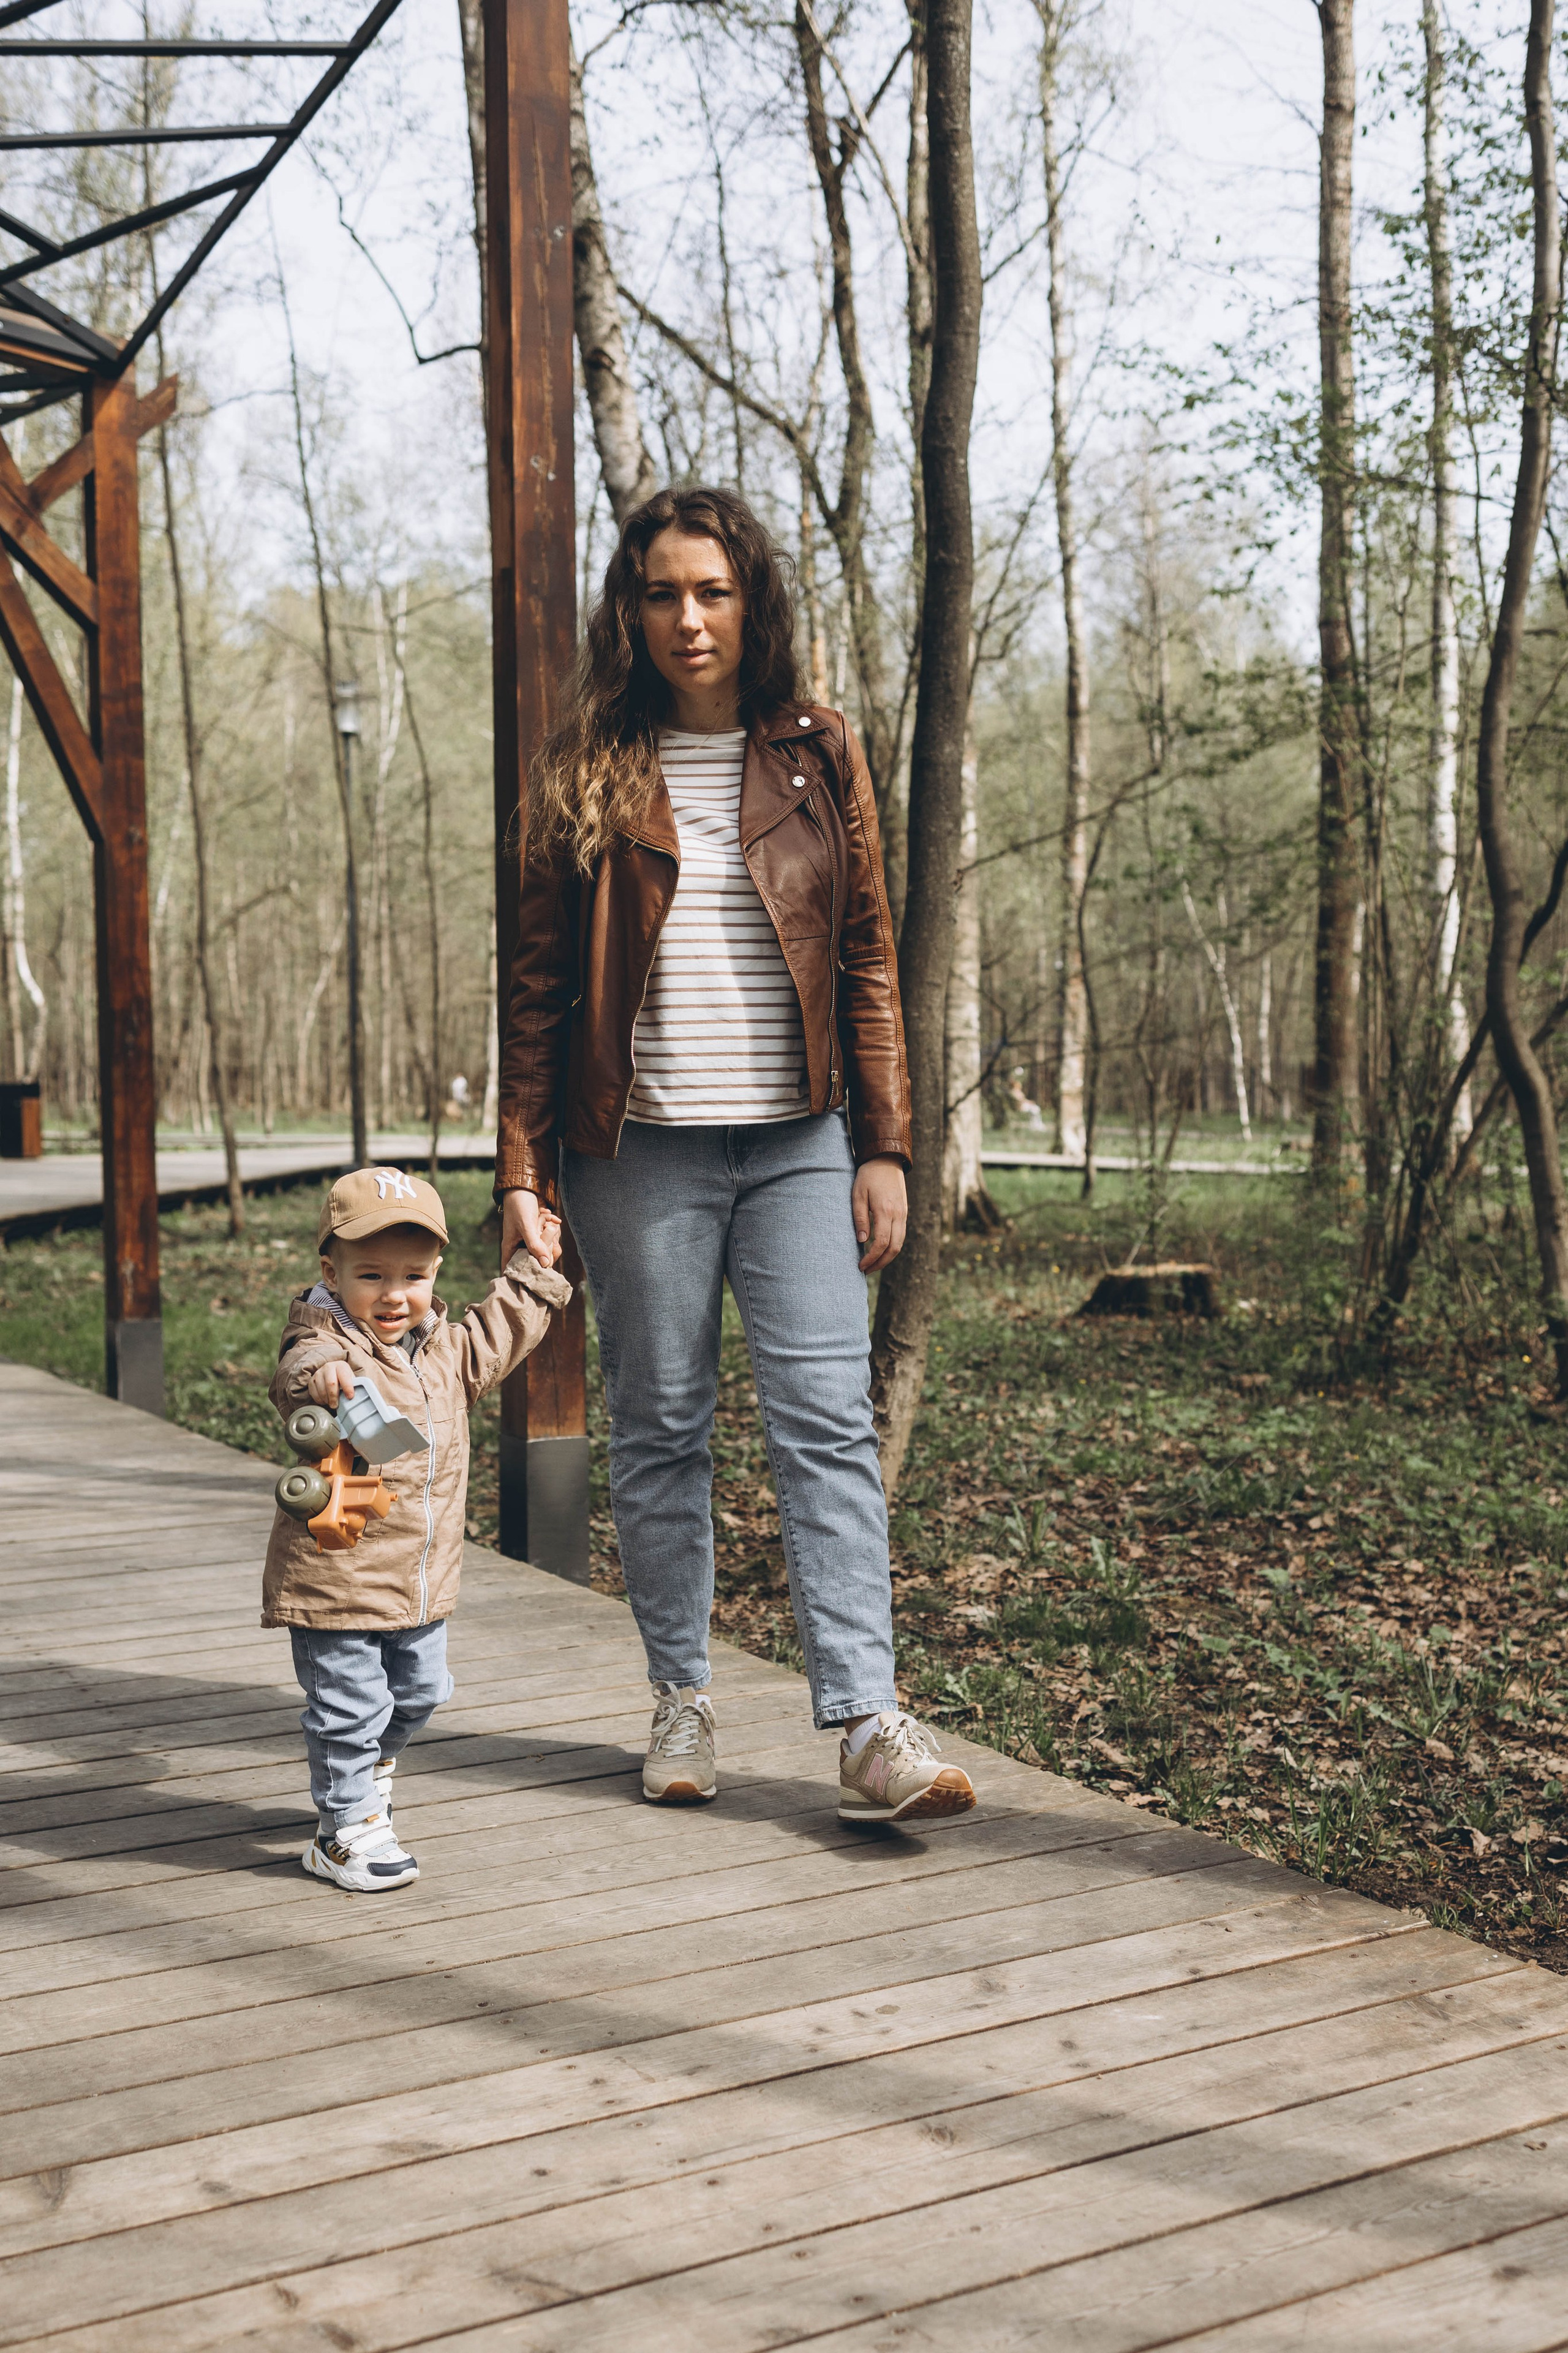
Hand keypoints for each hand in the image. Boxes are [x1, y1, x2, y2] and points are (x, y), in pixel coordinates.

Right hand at [307, 1361, 355, 1408]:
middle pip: (330, 1384)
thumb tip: (355, 1398)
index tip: (350, 1397)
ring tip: (332, 1403)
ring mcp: (318, 1373)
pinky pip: (314, 1394)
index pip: (344, 1376)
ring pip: (322, 1390)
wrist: (333, 1376)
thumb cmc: (344, 1380)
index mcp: (341, 1366)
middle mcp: (328, 1367)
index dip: (347, 1388)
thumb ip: (354, 1386)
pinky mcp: (311, 1381)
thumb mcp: (351, 1380)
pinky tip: (326, 1400)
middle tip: (336, 1405)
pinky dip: (320, 1400)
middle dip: (334, 1397)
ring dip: (327, 1400)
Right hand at [501, 1187, 562, 1269]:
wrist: (525, 1186)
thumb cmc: (519, 1205)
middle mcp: (519, 1245)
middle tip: (546, 1234)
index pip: (513, 1270)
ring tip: (545, 1220)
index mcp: (510, 1248)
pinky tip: (551, 1215)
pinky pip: (550, 1236)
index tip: (538, 1272)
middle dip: (545, 1248)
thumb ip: (535, 1245)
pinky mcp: (539, 1232)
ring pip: (545, 1248)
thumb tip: (545, 1265)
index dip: (524, 1274)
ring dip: (550, 1234)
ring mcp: (530, 1239)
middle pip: (535, 1261)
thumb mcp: (527, 1225)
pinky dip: (552, 1225)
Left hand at [852, 1156, 906, 1271]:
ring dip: (887, 1257)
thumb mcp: (858, 1195)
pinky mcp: (904, 1212)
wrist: (886, 1160)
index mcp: (885, 1210)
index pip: (882, 1243)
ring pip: (900, 1243)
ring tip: (873, 1264)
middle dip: (880, 1263)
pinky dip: (892, 1247)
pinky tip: (881, 1250)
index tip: (861, 1265)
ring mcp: (904, 1214)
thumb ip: (860, 1218)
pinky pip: (901, 1235)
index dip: (872, 1258)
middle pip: (894, 1248)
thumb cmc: (868, 1176)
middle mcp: (898, 1214)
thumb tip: (862, 1241)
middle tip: (866, 1270)